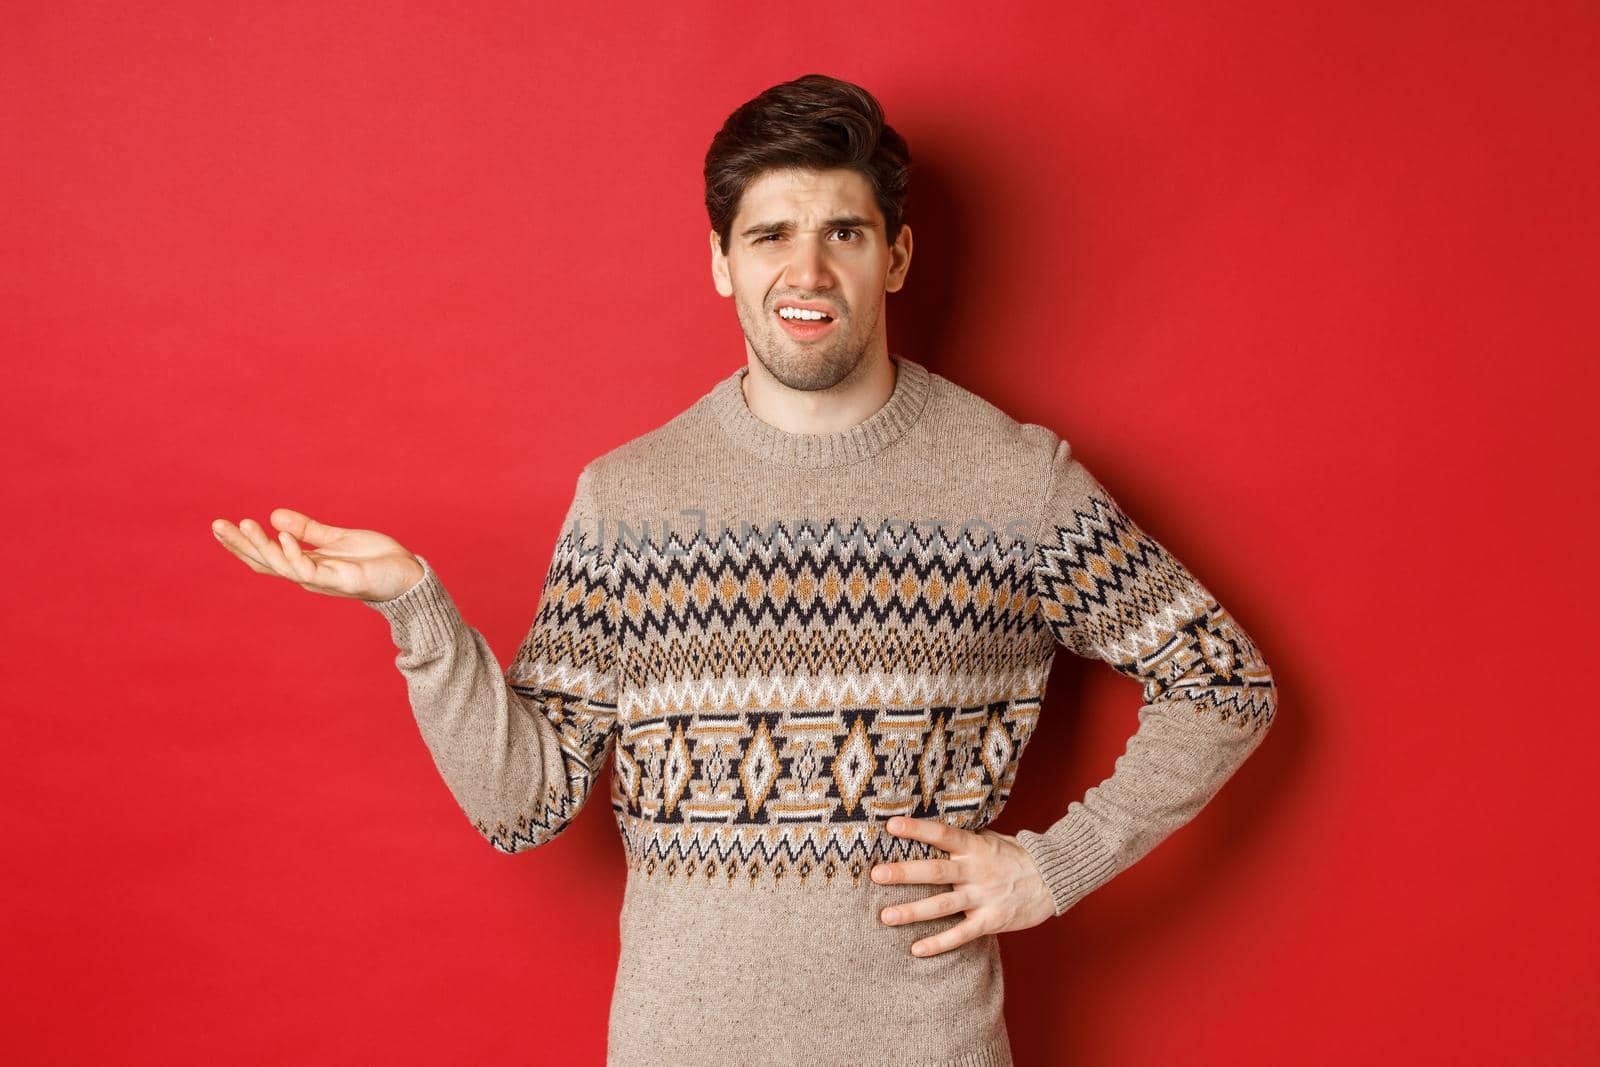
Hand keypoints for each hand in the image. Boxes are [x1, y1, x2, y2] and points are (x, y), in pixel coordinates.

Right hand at [211, 508, 424, 602]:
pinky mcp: (340, 580)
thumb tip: (274, 515)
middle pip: (265, 562)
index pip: (266, 556)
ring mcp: (322, 580)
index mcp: (306, 564)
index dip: (242, 543)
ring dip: (261, 545)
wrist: (408, 575)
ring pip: (282, 565)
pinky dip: (294, 553)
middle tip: (217, 524)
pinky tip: (282, 535)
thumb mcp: (337, 539)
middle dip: (240, 544)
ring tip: (244, 524)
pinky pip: (310, 569)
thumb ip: (307, 530)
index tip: (220, 525)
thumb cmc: (375, 560)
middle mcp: (308, 575)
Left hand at [872, 816, 1056, 955]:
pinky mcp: (990, 921)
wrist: (1052, 879)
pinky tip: (916, 949)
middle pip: (936, 872)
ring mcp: (983, 897)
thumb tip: (930, 829)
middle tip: (877, 874)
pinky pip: (961, 934)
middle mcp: (976, 871)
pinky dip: (939, 943)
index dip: (917, 829)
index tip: (891, 826)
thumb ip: (963, 839)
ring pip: (942, 906)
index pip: (942, 835)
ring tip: (886, 916)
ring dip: (912, 911)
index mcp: (975, 847)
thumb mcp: (991, 839)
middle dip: (905, 873)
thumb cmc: (1015, 856)